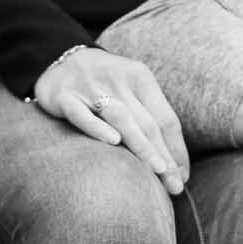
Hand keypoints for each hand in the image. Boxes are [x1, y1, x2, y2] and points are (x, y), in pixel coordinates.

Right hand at [31, 44, 188, 190]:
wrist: (58, 57)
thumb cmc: (104, 81)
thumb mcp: (131, 87)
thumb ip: (150, 116)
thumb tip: (174, 160)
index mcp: (141, 78)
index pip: (166, 119)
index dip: (177, 149)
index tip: (184, 176)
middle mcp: (119, 82)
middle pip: (148, 124)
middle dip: (165, 157)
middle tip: (176, 186)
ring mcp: (91, 88)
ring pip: (122, 119)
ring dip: (142, 146)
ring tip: (157, 170)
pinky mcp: (64, 97)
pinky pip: (82, 115)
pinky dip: (98, 127)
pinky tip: (113, 142)